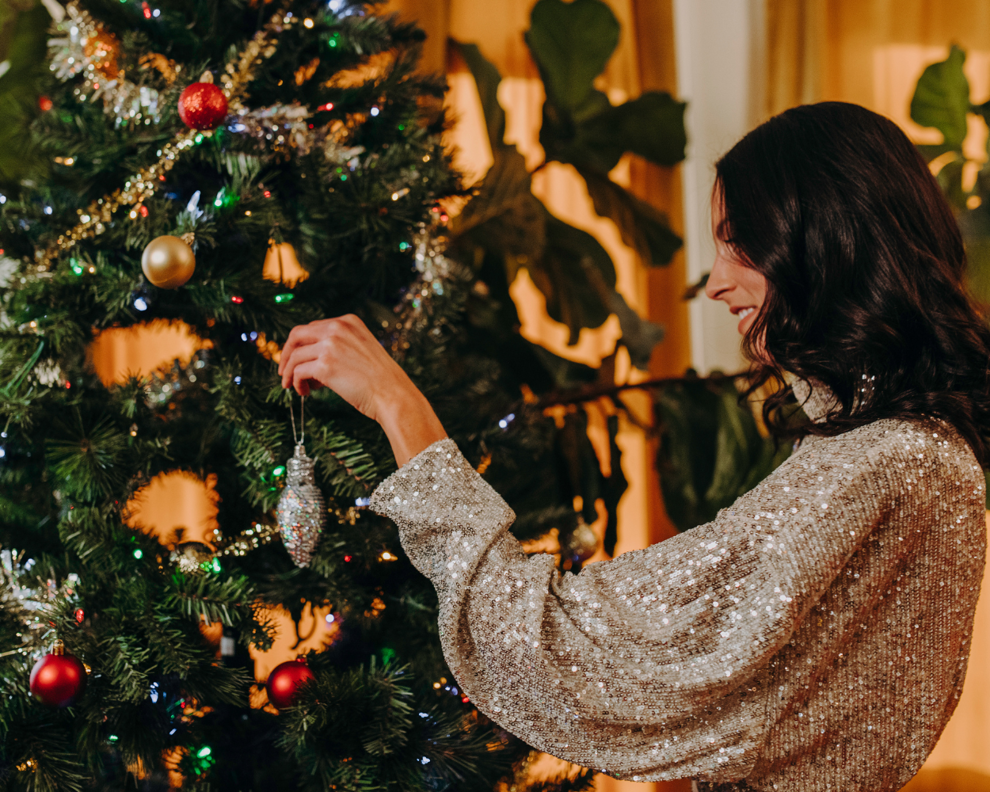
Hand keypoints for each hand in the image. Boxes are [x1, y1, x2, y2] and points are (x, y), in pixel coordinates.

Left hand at [277, 315, 446, 465]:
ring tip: (295, 387)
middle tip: (284, 372)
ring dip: (290, 373)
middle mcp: (337, 328)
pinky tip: (304, 392)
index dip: (301, 345)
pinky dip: (296, 383)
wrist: (393, 395)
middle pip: (297, 335)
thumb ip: (340, 345)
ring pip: (294, 356)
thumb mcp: (362, 349)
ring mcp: (330, 345)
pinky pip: (298, 372)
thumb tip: (310, 358)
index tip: (298, 359)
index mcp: (348, 321)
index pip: (313, 327)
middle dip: (286, 354)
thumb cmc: (381, 379)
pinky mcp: (325, 365)